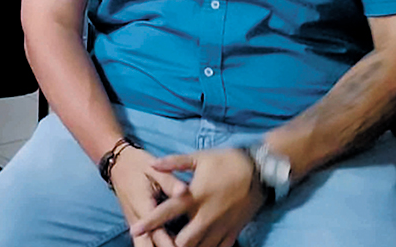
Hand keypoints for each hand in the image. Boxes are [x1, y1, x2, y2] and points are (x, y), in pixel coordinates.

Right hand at [110, 148, 184, 246]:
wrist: (118, 163)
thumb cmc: (138, 165)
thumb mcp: (154, 169)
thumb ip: (170, 182)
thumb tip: (184, 191)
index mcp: (142, 205)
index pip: (155, 231)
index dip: (168, 243)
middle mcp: (136, 218)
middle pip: (146, 244)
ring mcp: (134, 222)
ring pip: (142, 245)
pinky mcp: (136, 224)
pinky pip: (143, 242)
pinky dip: (154, 245)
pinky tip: (170, 245)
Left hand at [131, 149, 266, 246]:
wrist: (260, 171)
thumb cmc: (226, 162)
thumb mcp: (198, 158)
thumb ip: (174, 162)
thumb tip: (152, 163)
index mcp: (194, 197)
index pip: (166, 212)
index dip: (149, 222)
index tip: (136, 229)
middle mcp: (206, 216)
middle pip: (183, 241)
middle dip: (170, 244)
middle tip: (159, 242)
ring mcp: (221, 226)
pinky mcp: (233, 231)